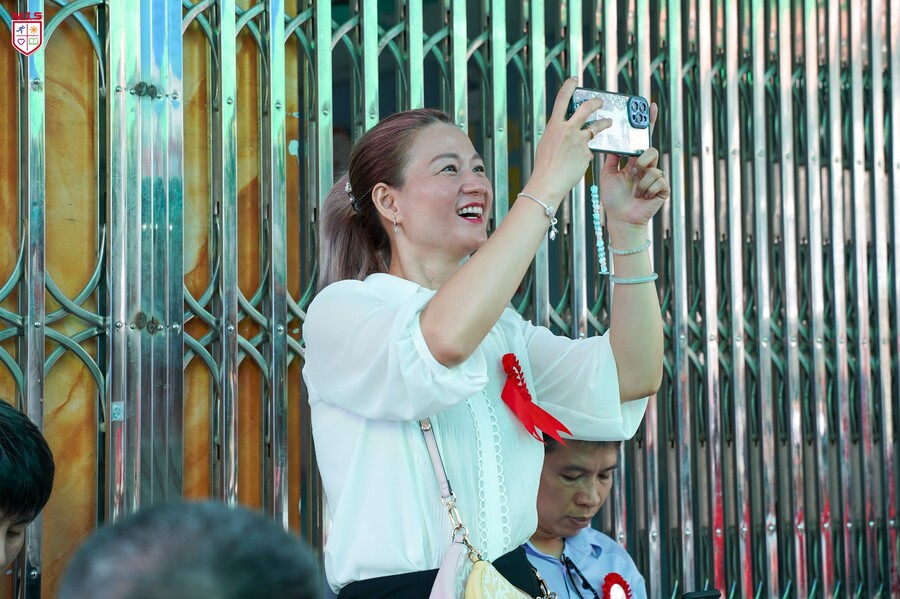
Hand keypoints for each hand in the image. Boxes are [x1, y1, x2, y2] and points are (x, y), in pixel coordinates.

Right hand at [524, 78, 612, 205]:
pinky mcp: (586, 153)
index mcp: (554, 126)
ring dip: (604, 123)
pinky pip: (589, 150)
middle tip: (601, 101)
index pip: (561, 100)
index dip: (568, 87)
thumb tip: (566, 131)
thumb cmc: (544, 166)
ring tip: (609, 122)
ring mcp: (578, 141)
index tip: (574, 80)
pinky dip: (587, 154)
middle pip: (585, 109)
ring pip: (595, 127)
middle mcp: (567, 130)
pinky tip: (581, 161)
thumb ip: (557, 134)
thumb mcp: (546, 144)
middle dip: (595, 102)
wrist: (548, 182)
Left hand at [598, 103, 668, 229]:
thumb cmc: (613, 198)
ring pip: (654, 167)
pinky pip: (659, 180)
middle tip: (631, 173)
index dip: (648, 122)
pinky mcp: (663, 189)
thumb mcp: (608, 173)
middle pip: (651, 151)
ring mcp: (656, 177)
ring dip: (641, 180)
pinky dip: (648, 189)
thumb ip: (612, 157)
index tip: (649, 106)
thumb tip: (612, 140)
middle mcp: (647, 166)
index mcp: (634, 161)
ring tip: (635, 191)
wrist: (620, 218)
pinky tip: (643, 197)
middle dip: (641, 161)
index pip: (643, 139)